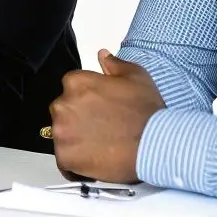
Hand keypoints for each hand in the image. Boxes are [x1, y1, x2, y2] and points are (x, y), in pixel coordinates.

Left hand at [48, 50, 165, 182]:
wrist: (154, 143)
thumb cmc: (146, 110)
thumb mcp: (136, 76)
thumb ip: (114, 64)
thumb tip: (102, 55)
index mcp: (76, 82)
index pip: (72, 89)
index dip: (87, 100)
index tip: (100, 110)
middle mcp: (63, 104)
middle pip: (64, 111)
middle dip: (78, 119)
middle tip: (101, 128)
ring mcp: (61, 132)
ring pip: (62, 135)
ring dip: (76, 139)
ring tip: (100, 145)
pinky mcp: (65, 156)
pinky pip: (65, 159)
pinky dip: (76, 161)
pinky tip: (94, 160)